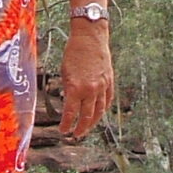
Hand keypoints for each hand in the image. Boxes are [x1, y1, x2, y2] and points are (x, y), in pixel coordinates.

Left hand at [58, 22, 112, 138]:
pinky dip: (103, 110)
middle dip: (80, 128)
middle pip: (87, 117)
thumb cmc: (73, 52)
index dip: (67, 125)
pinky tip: (98, 114)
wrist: (90, 37)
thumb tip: (69, 103)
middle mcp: (91, 90)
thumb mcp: (64, 72)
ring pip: (99, 111)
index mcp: (76, 88)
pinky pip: (107, 101)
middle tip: (74, 135)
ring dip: (92, 123)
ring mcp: (102, 86)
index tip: (63, 130)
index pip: (71, 113)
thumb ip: (68, 89)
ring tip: (86, 129)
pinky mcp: (109, 82)